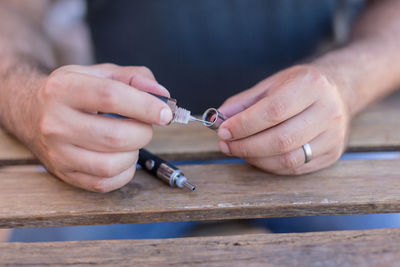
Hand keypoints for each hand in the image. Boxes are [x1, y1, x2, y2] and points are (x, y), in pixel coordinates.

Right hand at [26, 64, 172, 191]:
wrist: (30, 111)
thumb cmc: (74, 92)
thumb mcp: (99, 74)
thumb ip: (135, 78)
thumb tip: (163, 97)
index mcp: (64, 89)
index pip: (111, 97)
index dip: (146, 106)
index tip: (165, 113)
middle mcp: (55, 122)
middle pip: (116, 136)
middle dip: (143, 132)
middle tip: (144, 125)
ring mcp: (57, 152)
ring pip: (112, 165)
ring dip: (134, 153)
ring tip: (130, 140)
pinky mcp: (63, 173)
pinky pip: (105, 183)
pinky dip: (124, 172)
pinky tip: (122, 157)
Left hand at [217, 65, 350, 174]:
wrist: (337, 92)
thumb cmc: (298, 88)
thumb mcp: (270, 85)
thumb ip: (243, 103)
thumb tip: (218, 120)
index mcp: (311, 86)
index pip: (274, 111)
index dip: (245, 125)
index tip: (224, 131)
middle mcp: (327, 111)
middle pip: (281, 139)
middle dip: (246, 146)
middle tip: (226, 144)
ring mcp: (333, 135)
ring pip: (288, 159)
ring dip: (255, 159)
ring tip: (238, 150)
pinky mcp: (331, 154)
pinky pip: (294, 168)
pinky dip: (269, 165)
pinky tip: (256, 156)